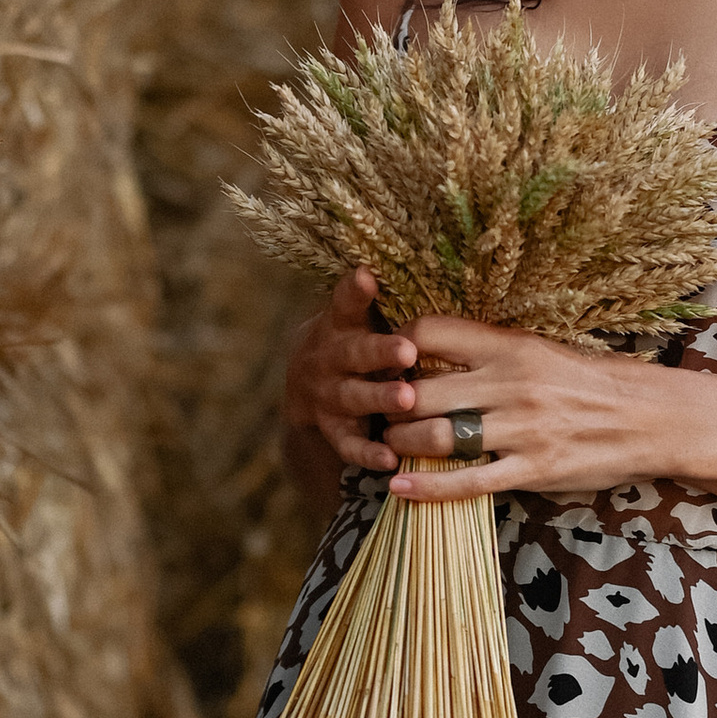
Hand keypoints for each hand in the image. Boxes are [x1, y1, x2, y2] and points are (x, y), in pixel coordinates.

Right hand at [284, 267, 423, 476]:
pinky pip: (348, 444)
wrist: (308, 386)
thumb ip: (374, 300)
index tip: (367, 277)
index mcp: (339, 324)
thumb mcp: (358, 317)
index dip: (355, 292)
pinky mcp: (331, 430)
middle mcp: (329, 358)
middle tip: (407, 351)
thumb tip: (408, 259)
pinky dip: (368, 452)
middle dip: (379, 353)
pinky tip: (390, 458)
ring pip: (353, 397)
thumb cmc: (356, 341)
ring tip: (407, 401)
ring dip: (379, 399)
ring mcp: (327, 396)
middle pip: (353, 354)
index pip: (345, 303)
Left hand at [381, 314, 698, 503]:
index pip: (430, 332)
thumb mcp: (539, 352)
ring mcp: (520, 429)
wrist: (650, 417)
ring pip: (437, 436)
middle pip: (419, 390)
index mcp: (510, 346)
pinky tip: (399, 487)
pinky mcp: (532, 469)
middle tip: (376, 412)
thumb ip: (489, 354)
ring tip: (388, 445)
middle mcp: (510, 383)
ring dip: (401, 443)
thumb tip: (431, 355)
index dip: (395, 347)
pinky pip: (468, 481)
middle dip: (388, 404)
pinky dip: (427, 487)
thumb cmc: (590, 383)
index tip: (384, 361)